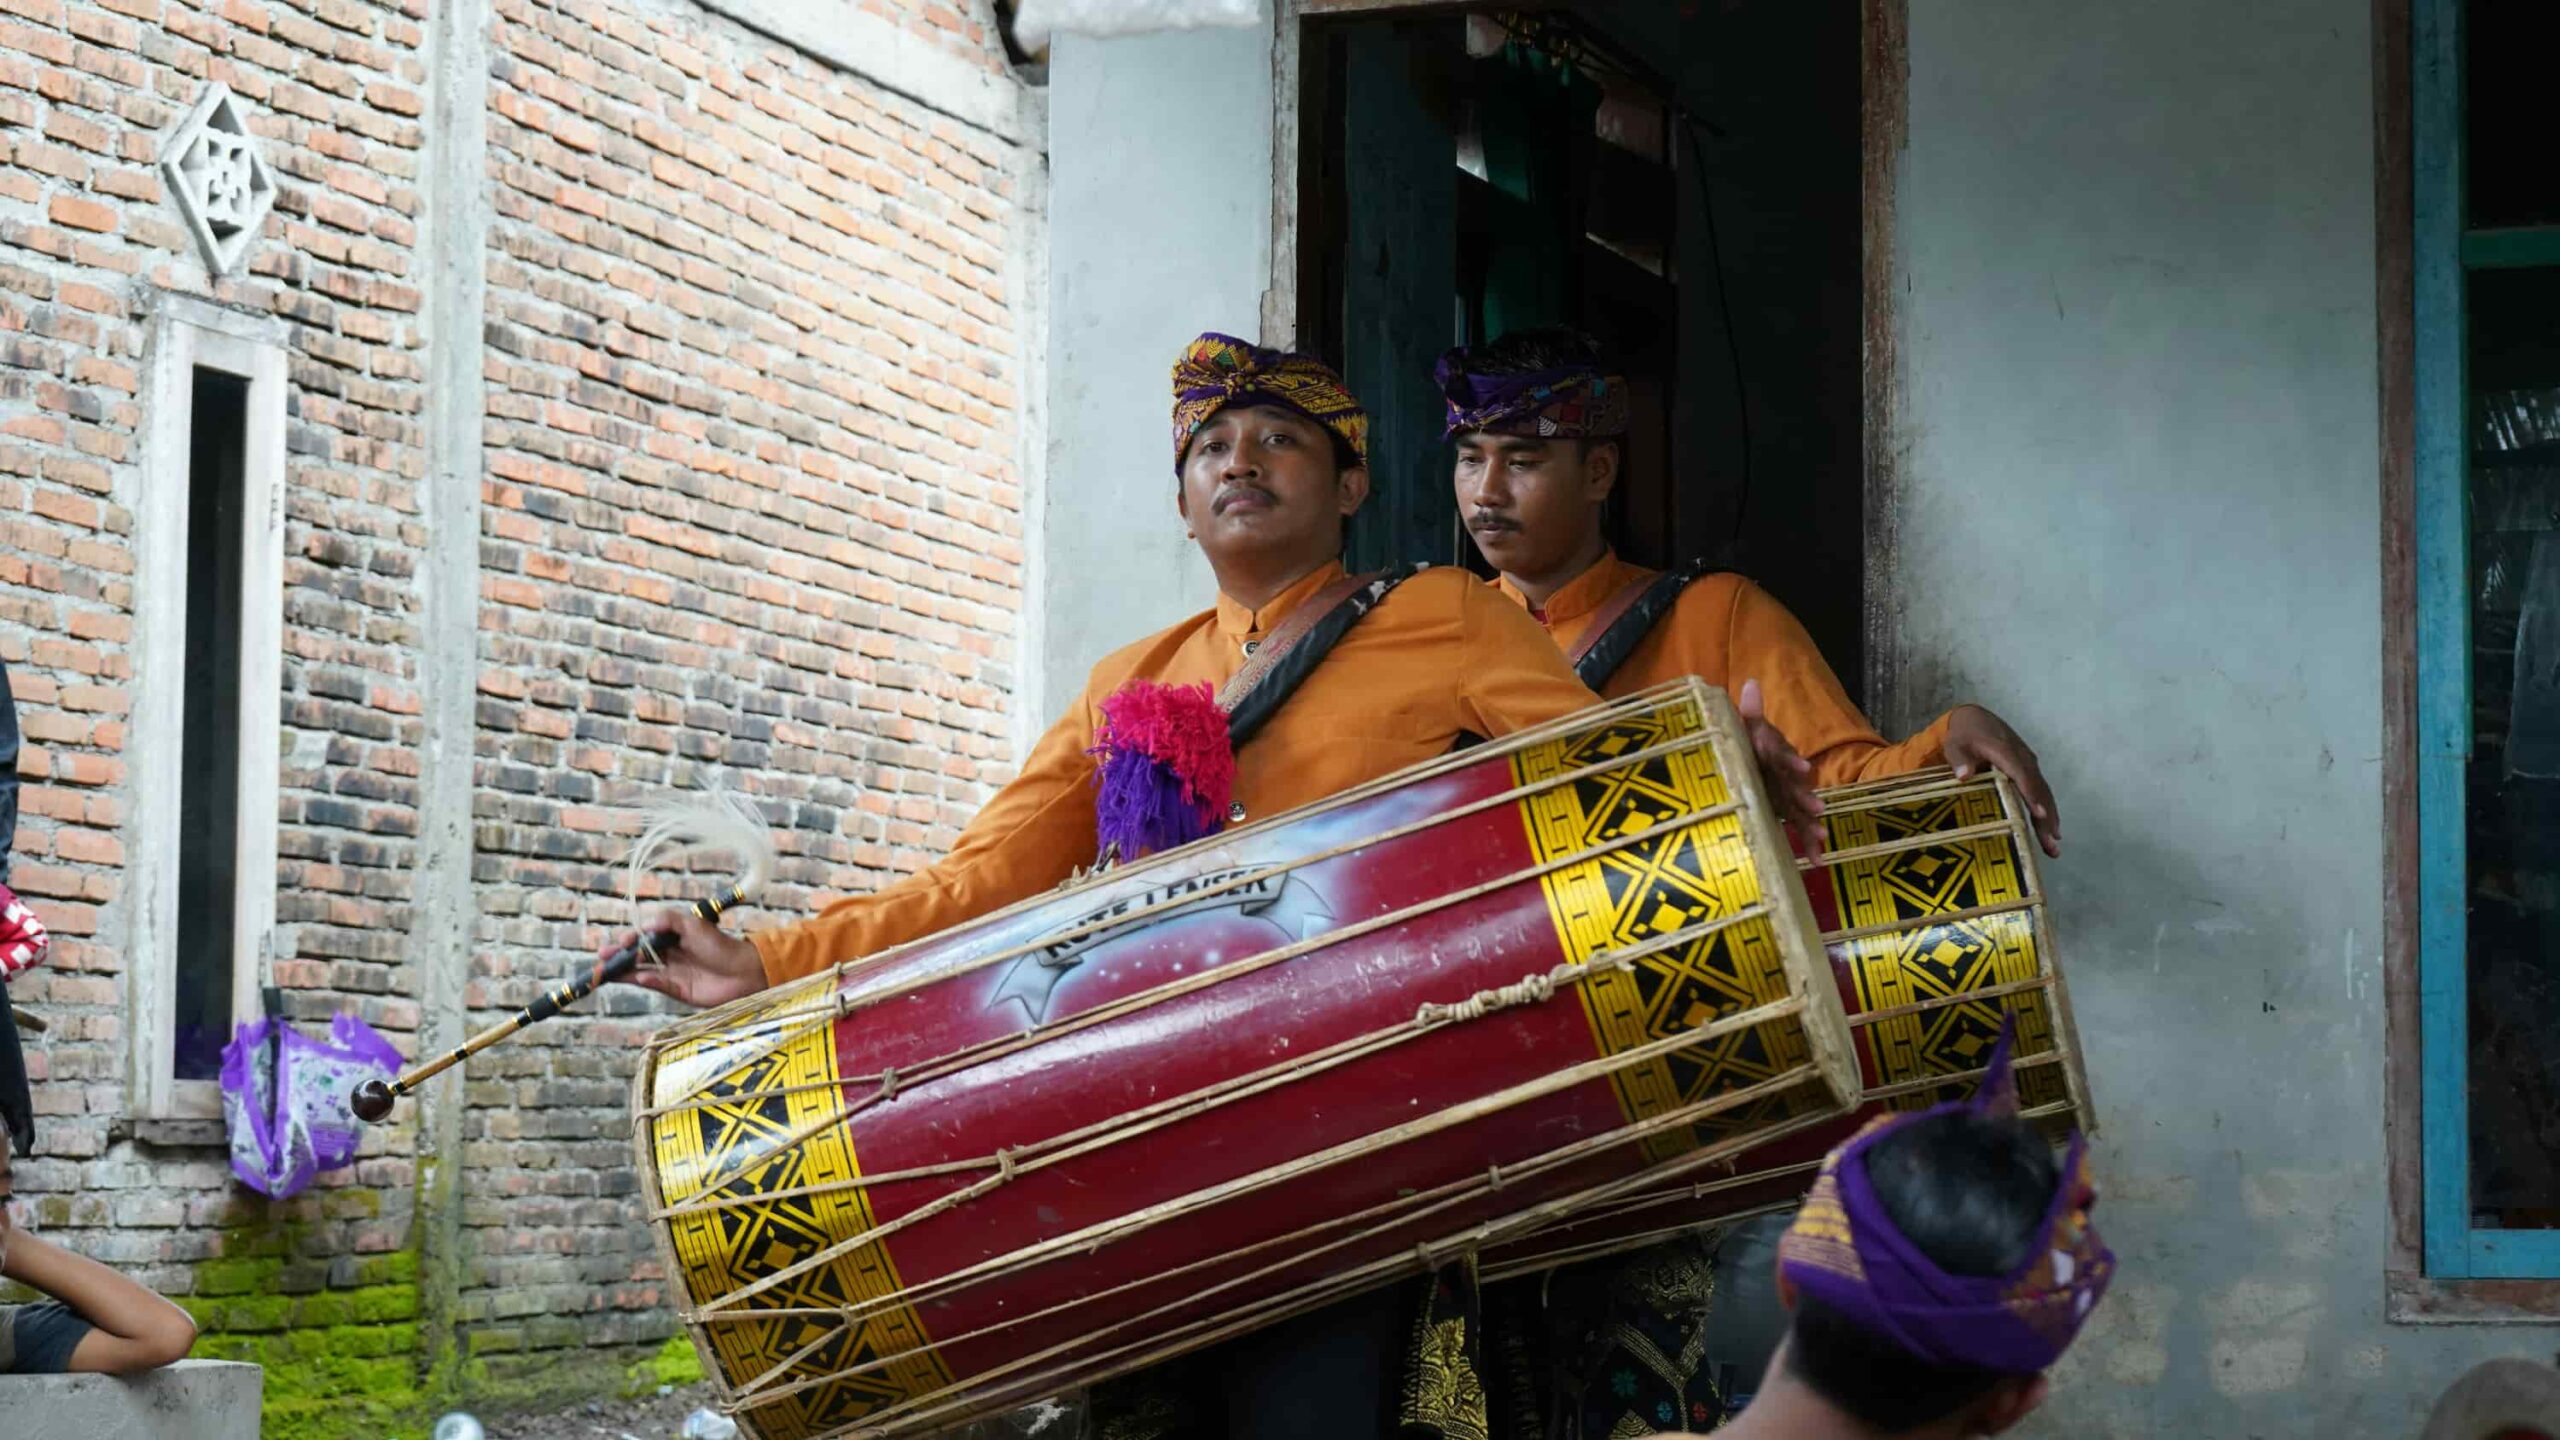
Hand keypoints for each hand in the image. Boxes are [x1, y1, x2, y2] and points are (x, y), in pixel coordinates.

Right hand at [603, 906, 766, 1009]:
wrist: (744, 972)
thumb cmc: (720, 946)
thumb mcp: (694, 925)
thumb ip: (669, 920)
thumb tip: (644, 924)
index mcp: (672, 937)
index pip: (644, 936)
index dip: (630, 938)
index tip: (622, 940)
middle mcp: (669, 955)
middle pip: (638, 954)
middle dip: (619, 955)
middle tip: (601, 956)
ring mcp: (671, 973)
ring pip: (641, 970)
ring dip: (624, 970)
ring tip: (606, 969)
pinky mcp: (676, 989)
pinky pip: (655, 984)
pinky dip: (645, 980)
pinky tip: (638, 976)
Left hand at [1738, 678, 1824, 860]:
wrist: (1752, 758)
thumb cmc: (1748, 741)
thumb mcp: (1746, 727)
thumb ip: (1750, 711)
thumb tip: (1751, 683)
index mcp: (1776, 753)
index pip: (1783, 755)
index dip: (1792, 760)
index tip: (1803, 768)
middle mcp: (1786, 775)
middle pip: (1797, 786)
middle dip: (1806, 798)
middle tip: (1817, 809)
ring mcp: (1788, 795)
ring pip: (1802, 811)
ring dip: (1811, 825)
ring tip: (1821, 840)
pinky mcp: (1786, 813)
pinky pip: (1799, 829)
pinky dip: (1808, 847)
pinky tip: (1817, 863)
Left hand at [1944, 704, 2060, 856]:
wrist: (1977, 719)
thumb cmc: (1965, 735)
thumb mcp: (1955, 744)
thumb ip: (1958, 758)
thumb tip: (1964, 774)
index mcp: (2006, 752)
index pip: (2021, 775)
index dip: (2031, 794)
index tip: (2040, 814)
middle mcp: (2023, 759)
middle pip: (2038, 789)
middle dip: (2046, 817)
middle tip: (2051, 842)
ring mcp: (2029, 765)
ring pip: (2043, 793)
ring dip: (2050, 819)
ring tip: (2053, 846)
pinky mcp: (2029, 771)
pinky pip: (2040, 792)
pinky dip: (2047, 811)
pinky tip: (2051, 831)